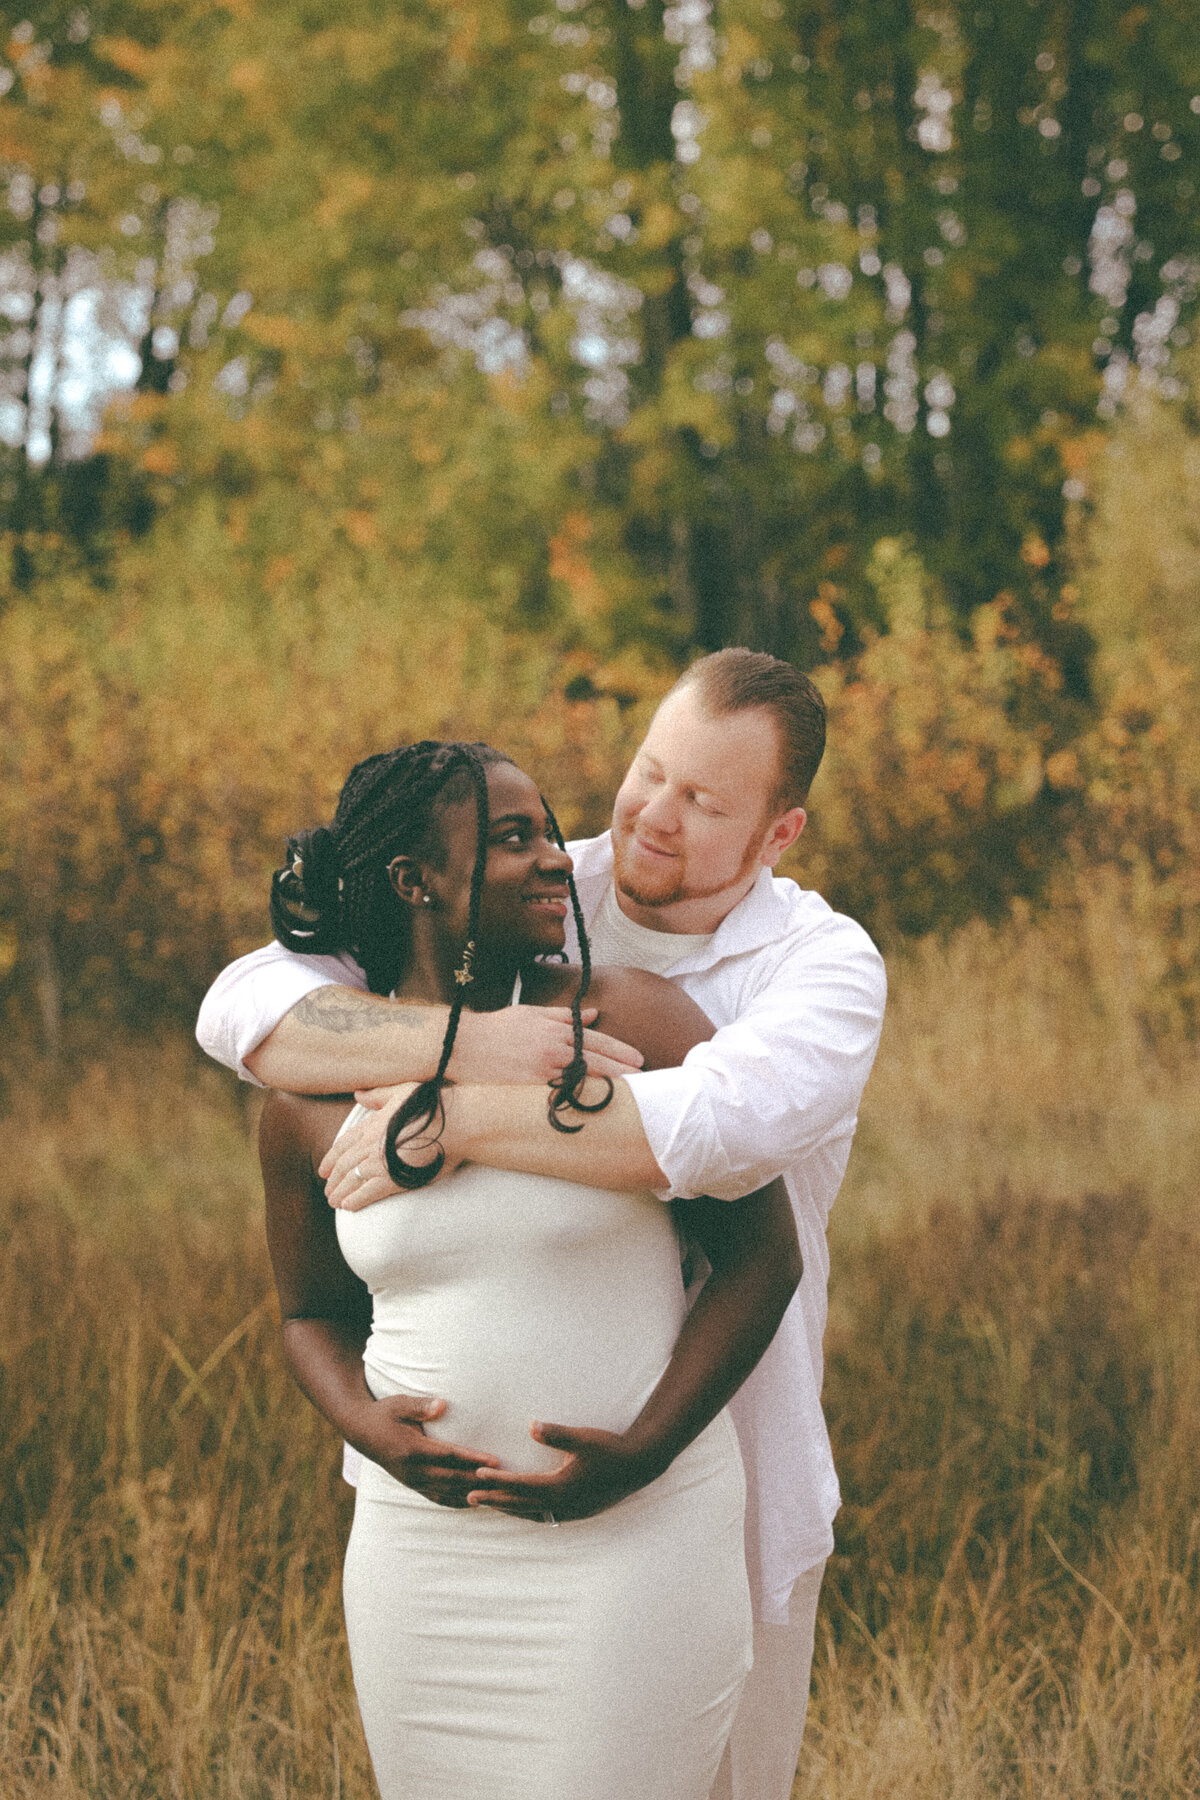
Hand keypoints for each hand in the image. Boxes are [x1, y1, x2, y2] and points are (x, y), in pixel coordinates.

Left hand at [319, 1087, 460, 1209]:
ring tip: (334, 1202)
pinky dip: (355, 1200)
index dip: (331, 1159)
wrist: (453, 1123)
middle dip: (334, 1180)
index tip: (324, 1170)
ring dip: (340, 1192)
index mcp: (371, 1124)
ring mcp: (380, 1161)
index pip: (343, 1144)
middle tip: (328, 1191)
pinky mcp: (393, 1178)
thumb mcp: (401, 1092)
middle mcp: (370, 1144)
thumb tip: (357, 1094)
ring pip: (352, 1180)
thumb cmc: (432, 1107)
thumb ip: (377, 1096)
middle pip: (344, 1165)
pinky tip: (348, 1207)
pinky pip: (367, 1192)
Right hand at [353, 1392, 500, 1507]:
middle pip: (452, 1478)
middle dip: (479, 1481)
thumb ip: (420, 1406)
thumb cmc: (385, 1413)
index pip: (449, 1456)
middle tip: (505, 1482)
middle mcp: (413, 1470)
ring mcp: (412, 1481)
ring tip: (496, 1496)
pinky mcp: (412, 1485)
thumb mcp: (399, 1404)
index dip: (473, 1460)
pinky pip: (437, 1497)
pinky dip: (456, 1501)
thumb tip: (442, 1405)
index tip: (495, 1461)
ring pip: (447, 1492)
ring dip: (471, 1494)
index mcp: (412, 1450)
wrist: (362, 1431)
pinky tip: (473, 1503)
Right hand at [449, 1006, 642, 1085]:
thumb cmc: (498, 1028)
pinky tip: (596, 1104)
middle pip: (595, 1059)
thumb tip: (594, 1014)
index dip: (619, 1050)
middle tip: (644, 1077)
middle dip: (621, 1069)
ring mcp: (542, 1069)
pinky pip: (560, 1093)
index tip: (638, 1059)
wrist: (464, 1044)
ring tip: (630, 1092)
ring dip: (607, 1084)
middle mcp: (552, 1048)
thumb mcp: (532, 1013)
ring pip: (583, 1077)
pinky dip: (579, 1096)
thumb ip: (564, 1016)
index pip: (595, 1039)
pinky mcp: (530, 1086)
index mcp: (555, 1029)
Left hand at [465, 1422, 663, 1522]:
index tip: (478, 1475)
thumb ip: (556, 1434)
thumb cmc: (610, 1447)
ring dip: (510, 1509)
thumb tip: (530, 1426)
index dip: (498, 1480)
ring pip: (532, 1513)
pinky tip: (524, 1510)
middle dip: (495, 1500)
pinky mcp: (578, 1511)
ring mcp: (571, 1511)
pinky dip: (529, 1512)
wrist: (640, 1465)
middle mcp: (563, 1503)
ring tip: (489, 1506)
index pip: (521, 1485)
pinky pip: (546, 1516)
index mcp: (561, 1486)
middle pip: (521, 1504)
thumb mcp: (583, 1437)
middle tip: (469, 1498)